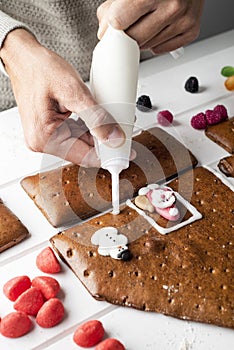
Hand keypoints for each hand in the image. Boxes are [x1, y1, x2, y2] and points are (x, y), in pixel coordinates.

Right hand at [0, 29, 124, 166]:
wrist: (24, 57)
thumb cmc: (39, 69)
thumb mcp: (73, 92)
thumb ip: (96, 118)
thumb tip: (113, 137)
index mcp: (44, 138)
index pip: (83, 156)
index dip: (107, 156)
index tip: (125, 152)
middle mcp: (42, 141)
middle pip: (82, 151)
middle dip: (104, 141)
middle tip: (121, 132)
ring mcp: (45, 137)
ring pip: (81, 142)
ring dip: (97, 133)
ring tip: (109, 120)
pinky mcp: (50, 129)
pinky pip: (74, 134)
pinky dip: (88, 127)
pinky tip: (96, 117)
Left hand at [97, 0, 204, 53]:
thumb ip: (114, 6)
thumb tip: (105, 31)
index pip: (119, 21)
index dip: (110, 26)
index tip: (109, 26)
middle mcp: (172, 5)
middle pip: (133, 38)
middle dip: (126, 34)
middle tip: (128, 24)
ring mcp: (183, 19)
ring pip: (147, 47)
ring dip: (140, 39)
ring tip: (147, 19)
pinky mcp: (191, 31)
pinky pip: (160, 49)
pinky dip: (155, 42)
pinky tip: (158, 26)